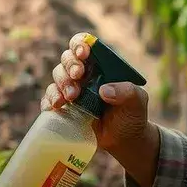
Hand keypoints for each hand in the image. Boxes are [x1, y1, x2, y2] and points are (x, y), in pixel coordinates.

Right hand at [43, 33, 153, 154]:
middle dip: (70, 65)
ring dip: (61, 83)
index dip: (80, 45)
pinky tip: (56, 107)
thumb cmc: (132, 115)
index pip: (85, 46)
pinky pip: (49, 99)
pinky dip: (49, 100)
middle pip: (67, 59)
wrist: (124, 141)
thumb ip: (127, 92)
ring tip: (72, 97)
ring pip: (57, 77)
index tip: (83, 54)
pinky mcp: (64, 108)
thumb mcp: (137, 101)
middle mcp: (83, 75)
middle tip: (78, 76)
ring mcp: (72, 91)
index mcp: (100, 66)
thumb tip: (104, 90)